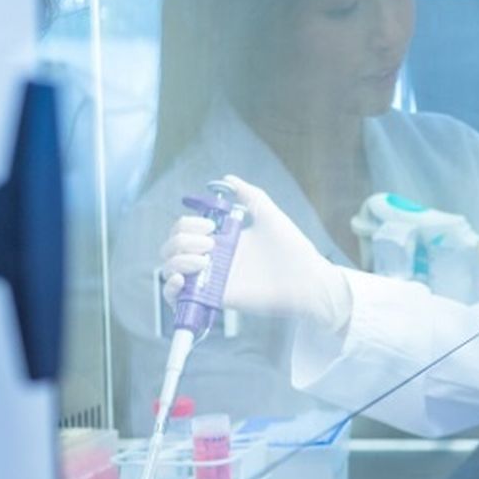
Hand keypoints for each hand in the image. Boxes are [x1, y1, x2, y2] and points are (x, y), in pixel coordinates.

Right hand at [158, 175, 351, 333]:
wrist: (309, 281)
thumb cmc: (293, 249)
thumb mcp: (269, 215)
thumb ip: (250, 195)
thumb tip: (228, 178)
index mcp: (222, 240)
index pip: (184, 230)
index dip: (188, 224)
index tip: (211, 225)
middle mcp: (213, 260)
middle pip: (171, 248)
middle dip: (181, 240)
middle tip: (211, 244)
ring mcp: (212, 280)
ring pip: (169, 270)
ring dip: (176, 261)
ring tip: (204, 261)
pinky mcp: (215, 299)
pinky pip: (178, 299)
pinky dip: (170, 290)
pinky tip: (182, 280)